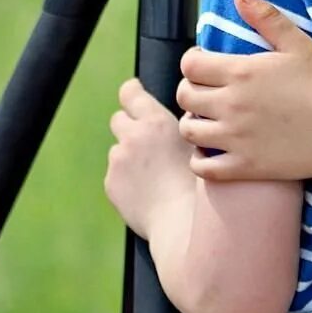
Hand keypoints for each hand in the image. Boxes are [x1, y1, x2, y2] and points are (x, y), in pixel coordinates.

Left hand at [105, 78, 196, 238]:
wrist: (181, 221)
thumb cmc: (200, 183)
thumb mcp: (199, 144)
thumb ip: (183, 126)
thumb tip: (185, 115)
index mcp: (156, 122)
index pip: (130, 93)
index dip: (132, 91)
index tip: (133, 91)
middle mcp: (132, 137)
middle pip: (118, 119)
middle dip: (130, 126)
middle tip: (146, 140)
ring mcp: (118, 161)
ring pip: (119, 150)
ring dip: (130, 156)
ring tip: (154, 175)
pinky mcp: (111, 183)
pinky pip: (116, 174)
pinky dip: (127, 179)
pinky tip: (147, 191)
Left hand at [176, 0, 311, 180]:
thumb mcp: (297, 43)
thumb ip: (266, 17)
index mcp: (241, 72)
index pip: (190, 66)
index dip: (192, 62)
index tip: (204, 63)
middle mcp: (231, 105)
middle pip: (184, 96)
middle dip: (190, 89)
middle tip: (207, 90)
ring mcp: (236, 139)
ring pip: (189, 131)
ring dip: (193, 122)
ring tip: (208, 118)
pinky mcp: (244, 166)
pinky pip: (203, 168)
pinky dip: (200, 159)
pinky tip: (212, 149)